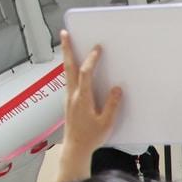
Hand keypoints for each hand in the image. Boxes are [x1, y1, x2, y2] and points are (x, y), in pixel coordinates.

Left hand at [59, 29, 121, 156]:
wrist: (76, 148)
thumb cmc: (91, 138)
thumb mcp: (106, 123)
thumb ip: (112, 105)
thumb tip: (117, 89)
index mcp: (82, 99)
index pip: (85, 73)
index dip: (91, 60)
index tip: (97, 49)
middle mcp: (72, 95)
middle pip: (68, 67)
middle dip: (67, 49)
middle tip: (65, 34)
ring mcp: (68, 97)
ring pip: (66, 72)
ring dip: (67, 57)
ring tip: (67, 44)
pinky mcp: (68, 101)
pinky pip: (68, 80)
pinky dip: (70, 69)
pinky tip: (73, 67)